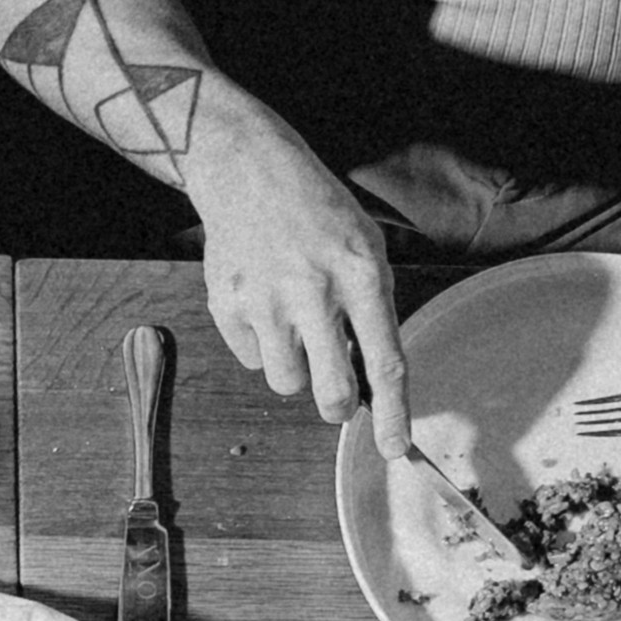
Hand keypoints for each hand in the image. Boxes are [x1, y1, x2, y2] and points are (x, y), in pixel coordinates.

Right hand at [179, 130, 406, 445]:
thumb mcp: (365, 248)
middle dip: (338, 407)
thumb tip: (372, 379)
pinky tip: (265, 303)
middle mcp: (313, 292)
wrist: (249, 171)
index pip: (384, 362)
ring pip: (287, 382)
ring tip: (297, 327)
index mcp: (359, 275)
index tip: (394, 449)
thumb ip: (372, 309)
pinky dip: (263, 344)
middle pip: (331, 391)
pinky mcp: (227, 304)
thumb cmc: (318, 211)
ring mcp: (264, 300)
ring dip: (298, 369)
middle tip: (339, 398)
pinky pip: (252, 358)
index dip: (392, 414)